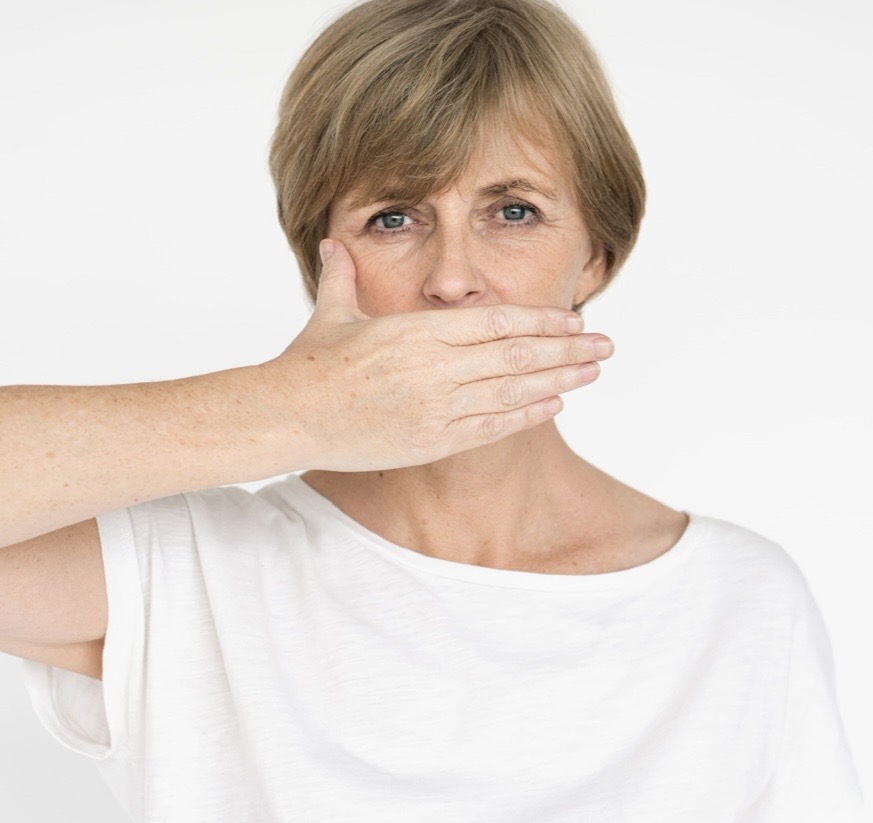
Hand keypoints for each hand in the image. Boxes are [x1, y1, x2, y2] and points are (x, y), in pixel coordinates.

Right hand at [261, 239, 613, 470]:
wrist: (287, 417)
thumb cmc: (307, 367)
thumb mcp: (330, 314)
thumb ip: (342, 276)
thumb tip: (332, 242)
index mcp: (417, 331)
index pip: (496, 321)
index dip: (541, 321)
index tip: (574, 320)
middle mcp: (435, 367)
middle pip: (517, 355)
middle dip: (568, 350)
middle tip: (607, 345)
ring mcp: (437, 406)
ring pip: (513, 391)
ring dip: (560, 380)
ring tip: (592, 372)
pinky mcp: (432, 441)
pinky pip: (491, 427)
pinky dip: (527, 415)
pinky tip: (555, 405)